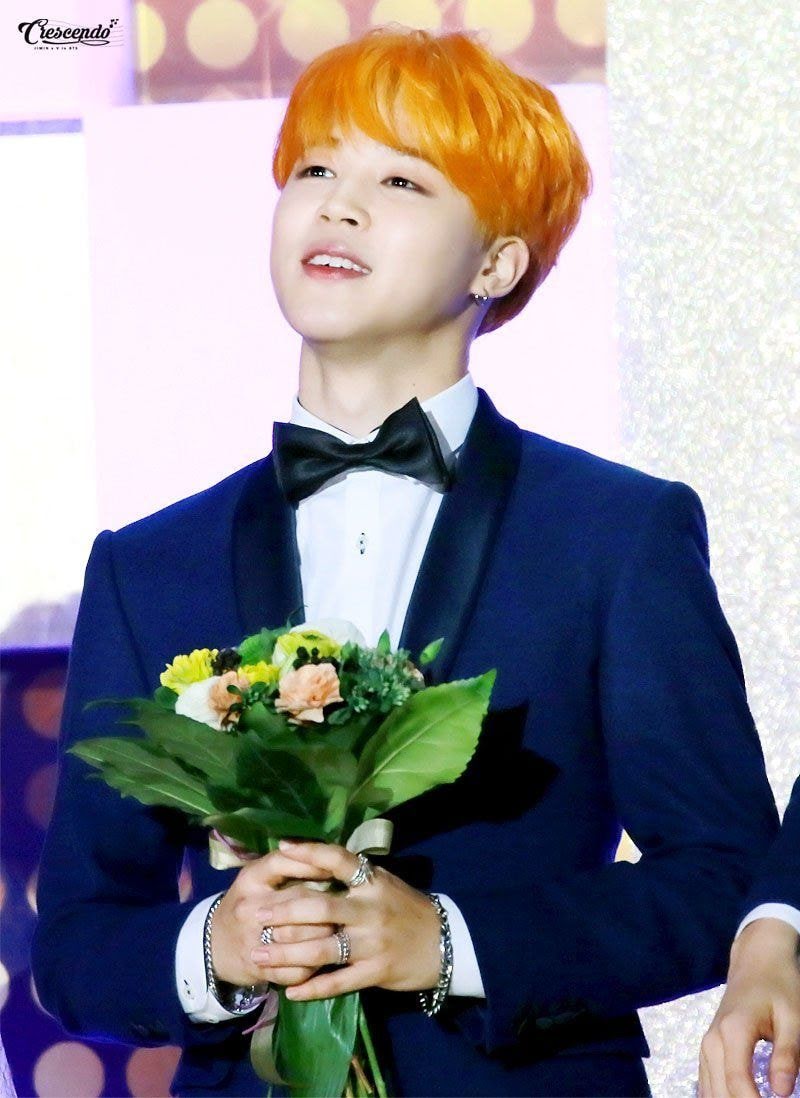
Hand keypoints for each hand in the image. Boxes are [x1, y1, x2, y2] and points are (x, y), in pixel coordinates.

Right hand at [211, 846, 335, 986]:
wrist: (213, 944)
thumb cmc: (246, 903)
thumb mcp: (257, 877)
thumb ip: (286, 865)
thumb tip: (326, 858)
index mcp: (250, 879)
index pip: (283, 863)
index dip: (312, 864)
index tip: (335, 868)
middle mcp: (249, 907)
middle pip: (299, 900)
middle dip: (326, 905)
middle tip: (343, 907)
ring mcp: (253, 939)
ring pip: (302, 936)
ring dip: (325, 935)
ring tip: (339, 932)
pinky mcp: (258, 968)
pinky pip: (296, 970)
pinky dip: (313, 966)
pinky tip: (322, 960)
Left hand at [249, 840, 440, 1000]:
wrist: (445, 943)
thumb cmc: (408, 909)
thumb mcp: (386, 883)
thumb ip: (355, 876)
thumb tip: (317, 860)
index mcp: (372, 882)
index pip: (338, 860)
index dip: (310, 853)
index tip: (282, 849)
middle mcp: (370, 909)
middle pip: (319, 908)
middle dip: (282, 912)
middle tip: (253, 915)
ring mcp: (372, 942)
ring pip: (322, 948)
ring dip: (286, 953)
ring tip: (258, 957)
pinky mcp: (375, 971)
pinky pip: (338, 981)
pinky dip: (313, 988)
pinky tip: (291, 991)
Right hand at [699, 919, 799, 1097]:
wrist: (757, 961)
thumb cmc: (779, 986)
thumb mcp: (793, 1017)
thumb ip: (787, 1054)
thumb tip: (782, 1092)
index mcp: (733, 1030)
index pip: (738, 1083)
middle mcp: (713, 1038)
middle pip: (719, 1091)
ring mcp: (707, 1042)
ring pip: (708, 1089)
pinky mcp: (708, 1046)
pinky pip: (705, 1080)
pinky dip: (715, 1095)